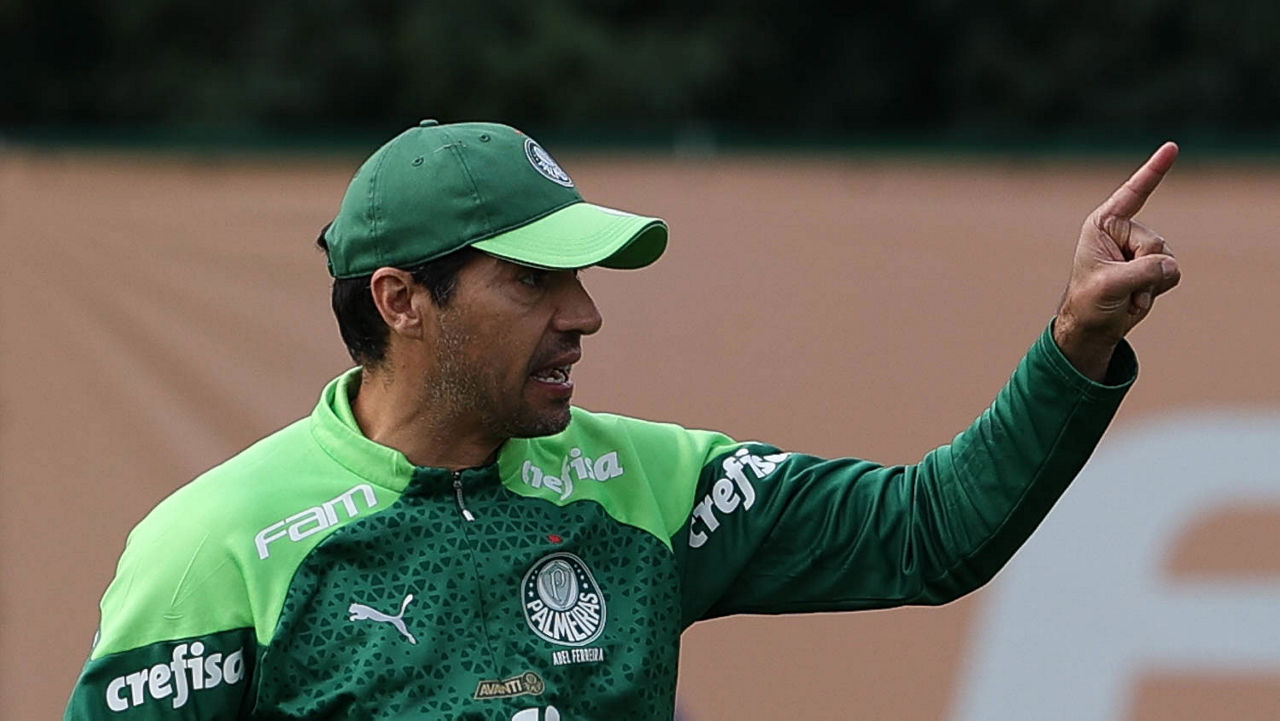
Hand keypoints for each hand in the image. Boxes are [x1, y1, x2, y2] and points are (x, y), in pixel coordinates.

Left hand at [1054, 142, 1182, 380]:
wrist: (1092, 327)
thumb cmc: (1088, 302)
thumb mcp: (1109, 286)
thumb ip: (1142, 272)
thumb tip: (1172, 266)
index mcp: (1103, 225)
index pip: (1133, 194)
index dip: (1153, 171)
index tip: (1172, 148)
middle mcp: (1123, 232)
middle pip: (1156, 242)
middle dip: (1143, 270)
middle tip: (1119, 286)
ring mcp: (1140, 249)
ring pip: (1167, 259)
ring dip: (1149, 284)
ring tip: (1124, 293)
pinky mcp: (1153, 266)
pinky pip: (1172, 273)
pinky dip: (1156, 290)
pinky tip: (1136, 297)